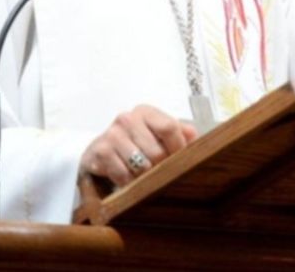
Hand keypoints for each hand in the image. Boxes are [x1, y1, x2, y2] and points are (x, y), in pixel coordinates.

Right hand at [79, 104, 197, 186]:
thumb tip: (194, 135)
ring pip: (142, 166)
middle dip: (161, 167)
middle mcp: (127, 119)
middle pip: (157, 152)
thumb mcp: (157, 134)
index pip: (170, 128)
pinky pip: (125, 176)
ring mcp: (112, 135)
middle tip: (158, 172)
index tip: (178, 159)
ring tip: (143, 175)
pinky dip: (129, 182)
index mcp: (145, 112)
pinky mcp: (101, 152)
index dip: (178, 148)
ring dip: (145, 177)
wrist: (100, 153)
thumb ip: (180, 133)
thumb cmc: (135, 143)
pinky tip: (128, 177)